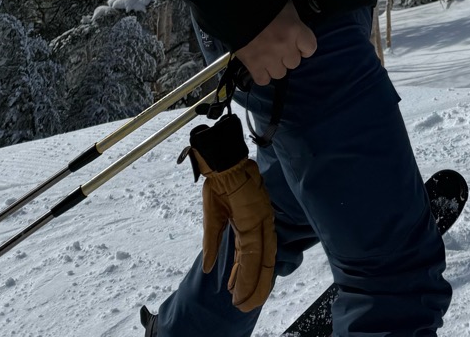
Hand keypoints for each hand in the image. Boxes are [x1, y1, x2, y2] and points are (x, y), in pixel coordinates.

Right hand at [189, 113, 276, 312]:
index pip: (251, 258)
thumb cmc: (219, 183)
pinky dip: (247, 271)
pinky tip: (240, 287)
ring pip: (259, 262)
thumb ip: (213, 243)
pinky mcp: (257, 219)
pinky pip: (254, 251)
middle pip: (261, 263)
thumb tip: (208, 267)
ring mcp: (260, 222)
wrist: (222, 162)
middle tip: (246, 306)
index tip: (237, 294)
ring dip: (251, 285)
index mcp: (250, 224)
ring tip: (245, 304)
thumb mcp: (214, 218)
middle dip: (253, 287)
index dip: (244, 277)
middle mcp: (259, 225)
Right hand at [235, 0, 316, 86]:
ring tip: (269, 56)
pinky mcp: (252, 65)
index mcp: (295, 30)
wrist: (237, 5)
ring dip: (276, 66)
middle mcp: (285, 47)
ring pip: (280, 73)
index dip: (305, 47)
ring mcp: (269, 58)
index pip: (310, 48)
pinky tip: (259, 66)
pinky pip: (263, 80)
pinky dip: (262, 75)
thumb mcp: (286, 6)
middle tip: (280, 47)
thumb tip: (294, 28)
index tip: (299, 45)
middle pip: (294, 62)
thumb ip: (293, 20)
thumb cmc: (265, 1)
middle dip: (288, 55)